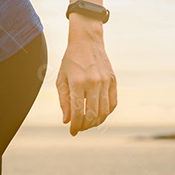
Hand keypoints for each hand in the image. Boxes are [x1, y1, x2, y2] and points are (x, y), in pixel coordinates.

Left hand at [56, 15, 116, 135]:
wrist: (87, 42)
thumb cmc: (70, 62)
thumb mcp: (61, 80)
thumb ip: (64, 101)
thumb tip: (67, 120)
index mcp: (78, 83)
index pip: (78, 112)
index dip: (75, 126)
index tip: (72, 132)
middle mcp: (93, 83)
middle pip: (93, 115)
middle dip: (85, 126)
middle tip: (79, 128)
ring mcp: (105, 82)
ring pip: (104, 111)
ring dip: (96, 122)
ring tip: (88, 123)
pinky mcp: (113, 81)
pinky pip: (113, 103)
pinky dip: (106, 112)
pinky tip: (99, 114)